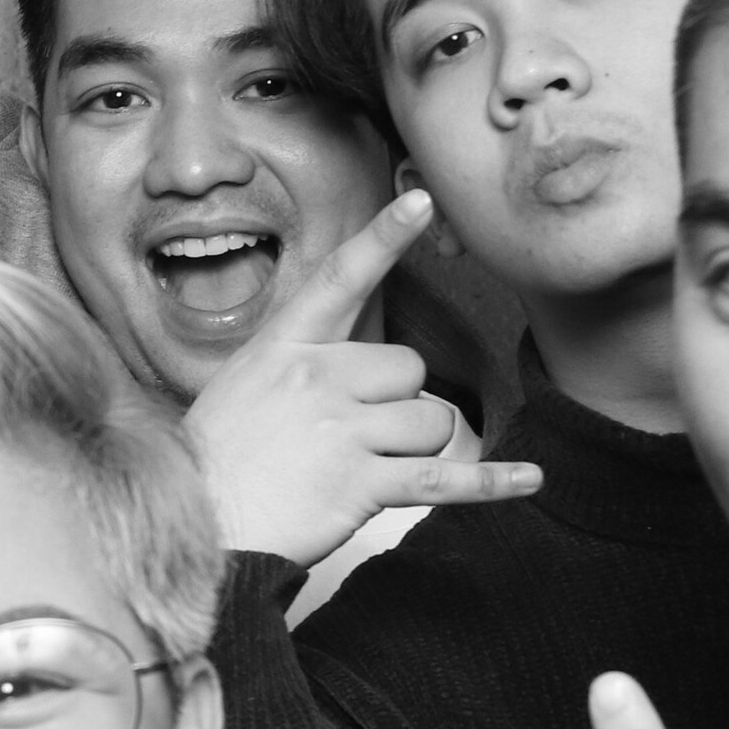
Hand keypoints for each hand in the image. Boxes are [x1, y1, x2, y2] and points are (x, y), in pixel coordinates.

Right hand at [184, 191, 540, 564]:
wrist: (200, 526)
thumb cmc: (219, 460)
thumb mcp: (245, 387)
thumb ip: (303, 365)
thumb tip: (374, 370)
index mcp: (284, 348)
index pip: (341, 279)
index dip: (383, 238)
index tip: (420, 202)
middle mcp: (317, 380)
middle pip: (408, 368)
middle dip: (398, 401)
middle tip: (351, 435)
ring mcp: (342, 431)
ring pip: (431, 420)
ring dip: (413, 447)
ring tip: (360, 469)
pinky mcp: (364, 485)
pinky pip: (445, 477)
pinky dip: (490, 483)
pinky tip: (528, 480)